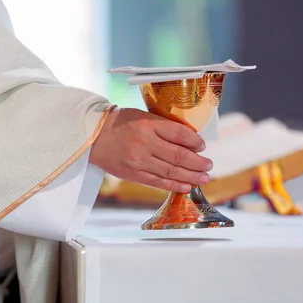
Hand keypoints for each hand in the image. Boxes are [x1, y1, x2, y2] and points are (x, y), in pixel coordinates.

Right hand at [90, 108, 212, 192]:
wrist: (93, 137)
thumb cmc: (119, 123)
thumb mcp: (142, 116)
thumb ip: (162, 126)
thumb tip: (187, 140)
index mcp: (148, 124)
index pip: (179, 134)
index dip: (195, 141)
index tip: (202, 145)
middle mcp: (145, 143)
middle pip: (178, 155)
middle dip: (198, 162)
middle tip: (209, 165)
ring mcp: (139, 160)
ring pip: (171, 171)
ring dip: (191, 176)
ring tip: (204, 178)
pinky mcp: (133, 174)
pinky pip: (158, 182)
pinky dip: (174, 185)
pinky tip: (186, 186)